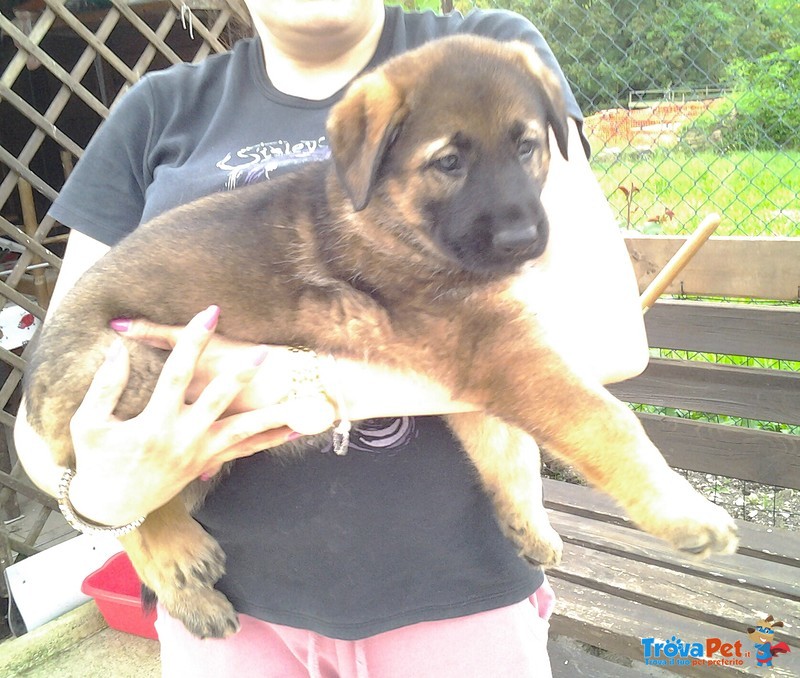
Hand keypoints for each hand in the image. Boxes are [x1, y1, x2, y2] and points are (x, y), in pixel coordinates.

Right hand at [67, 306, 301, 525]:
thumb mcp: (89, 424)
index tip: (209, 314)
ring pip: (242, 431)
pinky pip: (242, 451)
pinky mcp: (206, 464)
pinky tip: (292, 430)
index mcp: (152, 424)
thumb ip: (106, 386)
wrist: (110, 507)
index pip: (176, 373)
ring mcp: (198, 454)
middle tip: (263, 352)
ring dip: (271, 414)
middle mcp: (181, 439)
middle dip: (242, 375)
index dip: (192, 341)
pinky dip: (267, 440)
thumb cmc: (97, 461)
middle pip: (218, 400)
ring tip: (300, 401)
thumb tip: (118, 349)